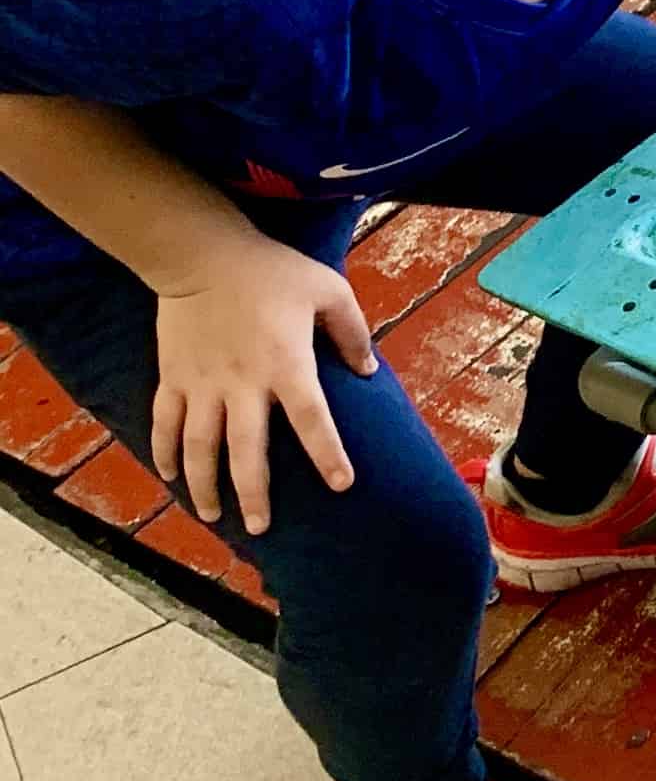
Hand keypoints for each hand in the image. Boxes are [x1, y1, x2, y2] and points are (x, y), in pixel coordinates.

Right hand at [151, 240, 376, 536]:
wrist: (202, 253)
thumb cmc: (272, 270)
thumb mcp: (329, 290)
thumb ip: (353, 333)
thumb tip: (367, 373)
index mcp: (286, 364)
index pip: (312, 419)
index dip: (327, 454)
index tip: (342, 485)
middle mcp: (242, 383)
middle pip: (246, 451)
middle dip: (253, 493)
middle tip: (260, 527)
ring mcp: (202, 383)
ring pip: (199, 447)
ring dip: (203, 485)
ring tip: (212, 516)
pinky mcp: (173, 377)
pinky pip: (164, 423)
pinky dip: (164, 452)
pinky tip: (169, 477)